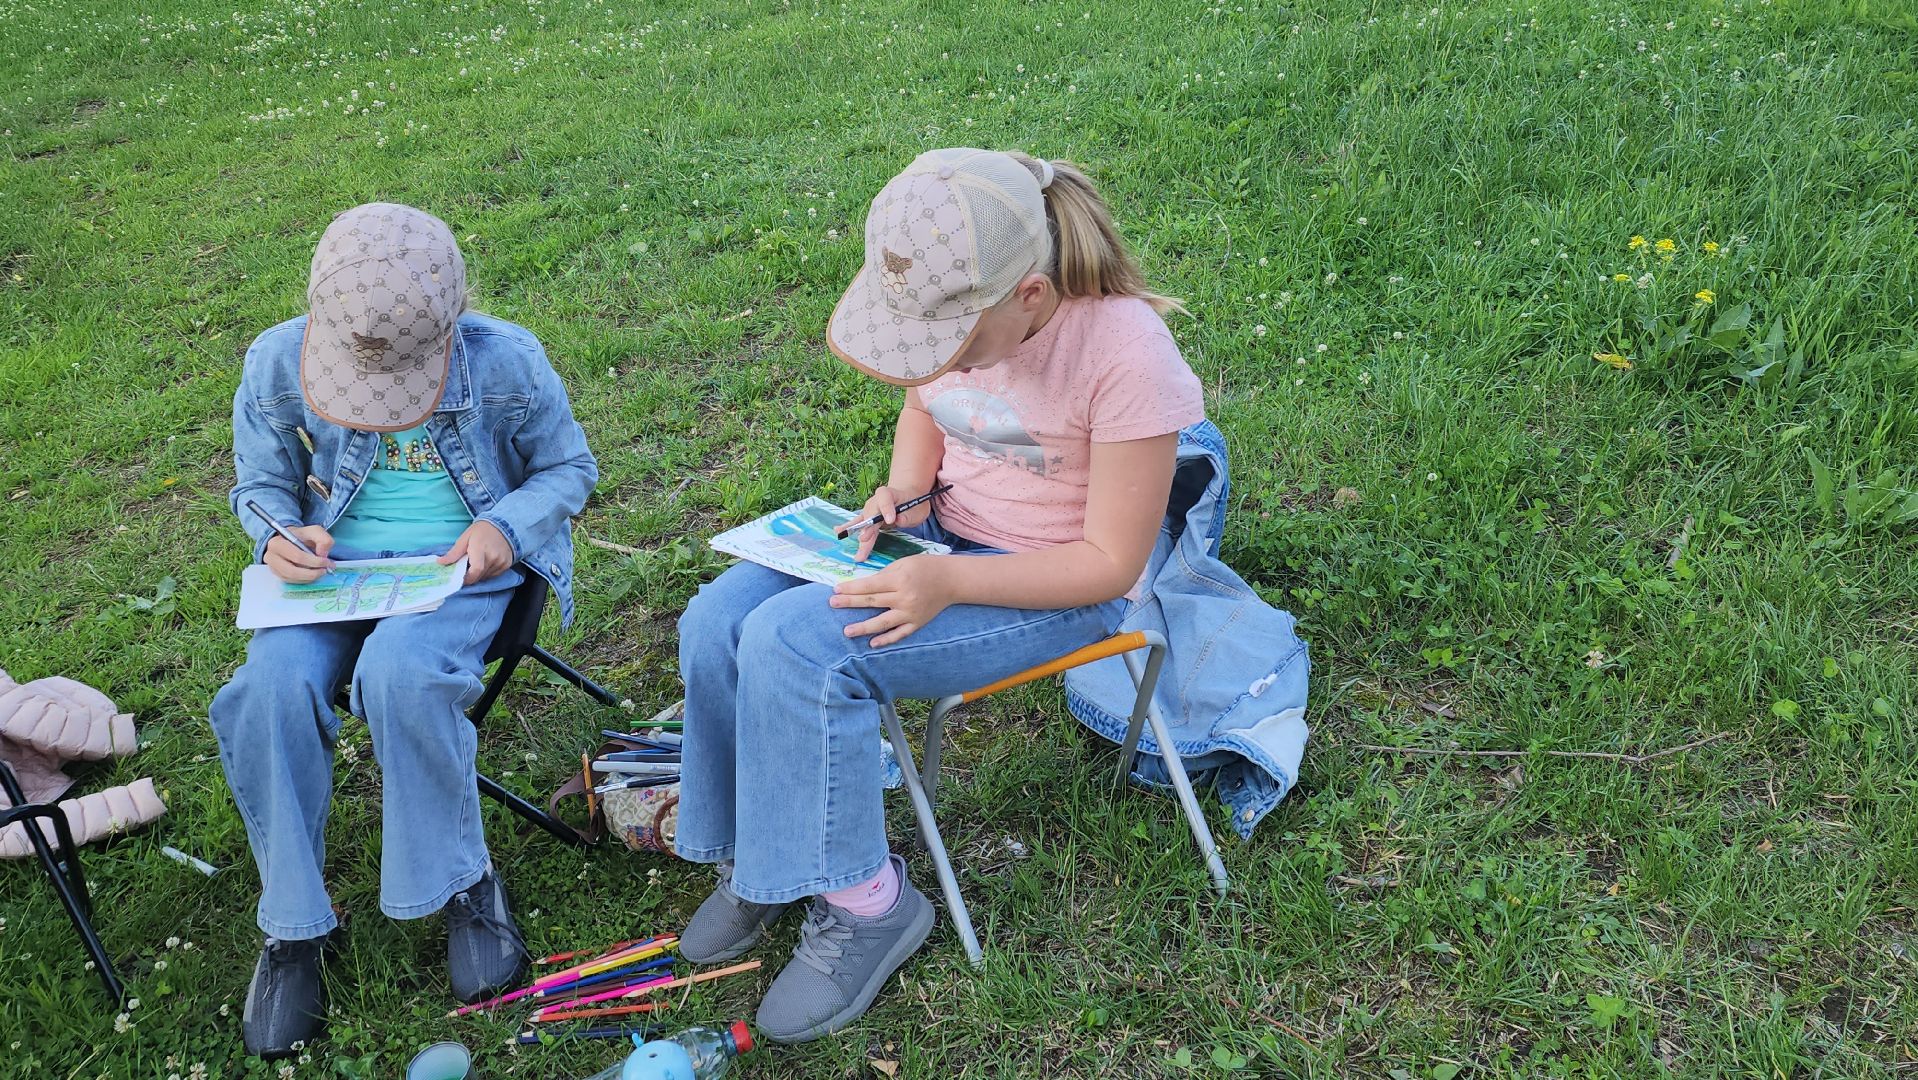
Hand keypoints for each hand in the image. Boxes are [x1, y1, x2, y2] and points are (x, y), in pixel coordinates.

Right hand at [264, 526, 335, 582]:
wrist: (291, 540)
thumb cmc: (302, 536)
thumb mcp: (315, 531)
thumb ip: (323, 539)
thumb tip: (322, 554)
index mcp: (277, 543)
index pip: (297, 556)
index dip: (314, 561)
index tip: (327, 562)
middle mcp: (271, 556)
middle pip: (292, 571)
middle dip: (312, 573)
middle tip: (324, 570)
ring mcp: (273, 567)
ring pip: (292, 578)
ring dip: (309, 578)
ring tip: (320, 572)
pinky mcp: (277, 575)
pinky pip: (291, 582)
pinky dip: (304, 580)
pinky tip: (312, 575)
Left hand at [440, 519, 513, 583]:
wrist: (503, 525)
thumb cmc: (482, 530)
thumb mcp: (465, 538)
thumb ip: (454, 552)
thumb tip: (440, 562)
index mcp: (481, 550)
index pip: (475, 571)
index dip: (466, 579)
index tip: (459, 578)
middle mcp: (493, 558)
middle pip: (479, 576)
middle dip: (470, 576)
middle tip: (465, 569)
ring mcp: (502, 562)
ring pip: (486, 576)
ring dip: (478, 574)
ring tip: (475, 563)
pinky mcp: (507, 564)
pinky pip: (494, 574)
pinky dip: (487, 572)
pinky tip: (485, 563)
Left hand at [830, 555, 954, 646]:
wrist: (951, 580)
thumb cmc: (925, 567)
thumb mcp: (903, 562)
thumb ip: (884, 574)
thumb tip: (863, 586)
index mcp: (899, 579)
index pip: (870, 585)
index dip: (851, 588)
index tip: (835, 589)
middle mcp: (904, 597)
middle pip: (872, 602)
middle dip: (850, 603)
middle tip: (833, 604)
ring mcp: (911, 613)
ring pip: (883, 622)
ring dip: (863, 627)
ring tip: (847, 631)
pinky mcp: (918, 623)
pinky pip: (900, 633)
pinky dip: (886, 639)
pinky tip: (872, 643)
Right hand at [849, 484, 936, 560]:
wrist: (909, 496)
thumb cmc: (914, 504)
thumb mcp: (917, 509)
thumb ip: (907, 516)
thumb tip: (897, 521)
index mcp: (889, 494)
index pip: (885, 499)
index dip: (887, 509)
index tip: (890, 520)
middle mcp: (876, 500)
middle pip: (871, 514)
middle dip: (868, 528)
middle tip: (864, 540)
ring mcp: (869, 508)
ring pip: (863, 521)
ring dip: (857, 533)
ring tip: (844, 539)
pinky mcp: (867, 516)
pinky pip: (857, 522)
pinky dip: (848, 527)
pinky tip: (838, 531)